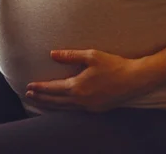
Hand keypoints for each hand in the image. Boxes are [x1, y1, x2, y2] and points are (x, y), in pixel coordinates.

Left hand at [26, 50, 152, 112]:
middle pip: (55, 101)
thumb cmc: (114, 64)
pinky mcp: (97, 109)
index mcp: (78, 87)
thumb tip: (52, 54)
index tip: (28, 87)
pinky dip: (63, 108)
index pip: (53, 89)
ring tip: (39, 102)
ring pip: (64, 108)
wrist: (136, 79)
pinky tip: (61, 105)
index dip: (40, 88)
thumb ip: (70, 55)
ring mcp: (90, 107)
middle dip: (41, 98)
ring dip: (50, 105)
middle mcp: (81, 100)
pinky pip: (75, 110)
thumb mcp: (91, 55)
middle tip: (28, 95)